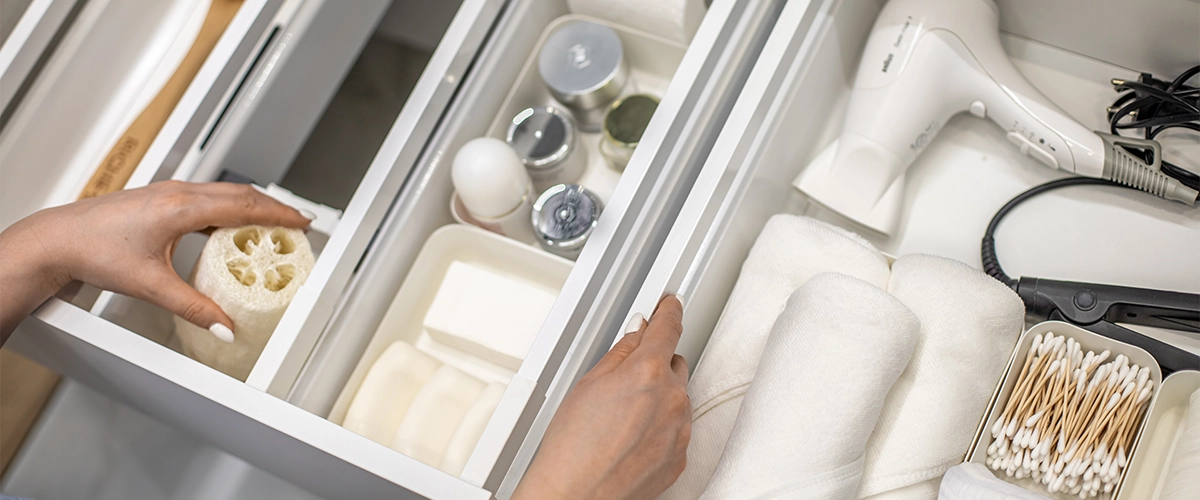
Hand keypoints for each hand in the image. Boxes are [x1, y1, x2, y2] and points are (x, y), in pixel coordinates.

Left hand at [0, 181, 310, 342]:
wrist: (58, 240)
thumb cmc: (94, 251)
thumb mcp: (152, 286)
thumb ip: (194, 308)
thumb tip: (225, 327)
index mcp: (182, 208)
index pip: (245, 206)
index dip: (279, 213)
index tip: (303, 221)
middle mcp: (178, 193)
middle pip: (241, 194)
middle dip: (273, 207)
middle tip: (297, 223)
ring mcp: (169, 192)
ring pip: (224, 192)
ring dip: (252, 206)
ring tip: (271, 225)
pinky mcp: (160, 198)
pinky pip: (207, 197)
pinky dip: (229, 208)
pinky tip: (230, 226)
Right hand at [513, 295, 690, 499]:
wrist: (577, 499)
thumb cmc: (572, 450)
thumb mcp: (587, 385)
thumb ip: (619, 353)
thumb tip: (637, 333)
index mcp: (648, 373)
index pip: (668, 328)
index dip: (670, 310)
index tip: (671, 303)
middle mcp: (672, 399)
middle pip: (674, 365)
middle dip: (654, 366)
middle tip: (624, 382)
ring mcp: (680, 430)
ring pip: (677, 398)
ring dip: (658, 399)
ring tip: (619, 422)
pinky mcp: (681, 457)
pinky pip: (677, 429)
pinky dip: (660, 428)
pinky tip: (629, 440)